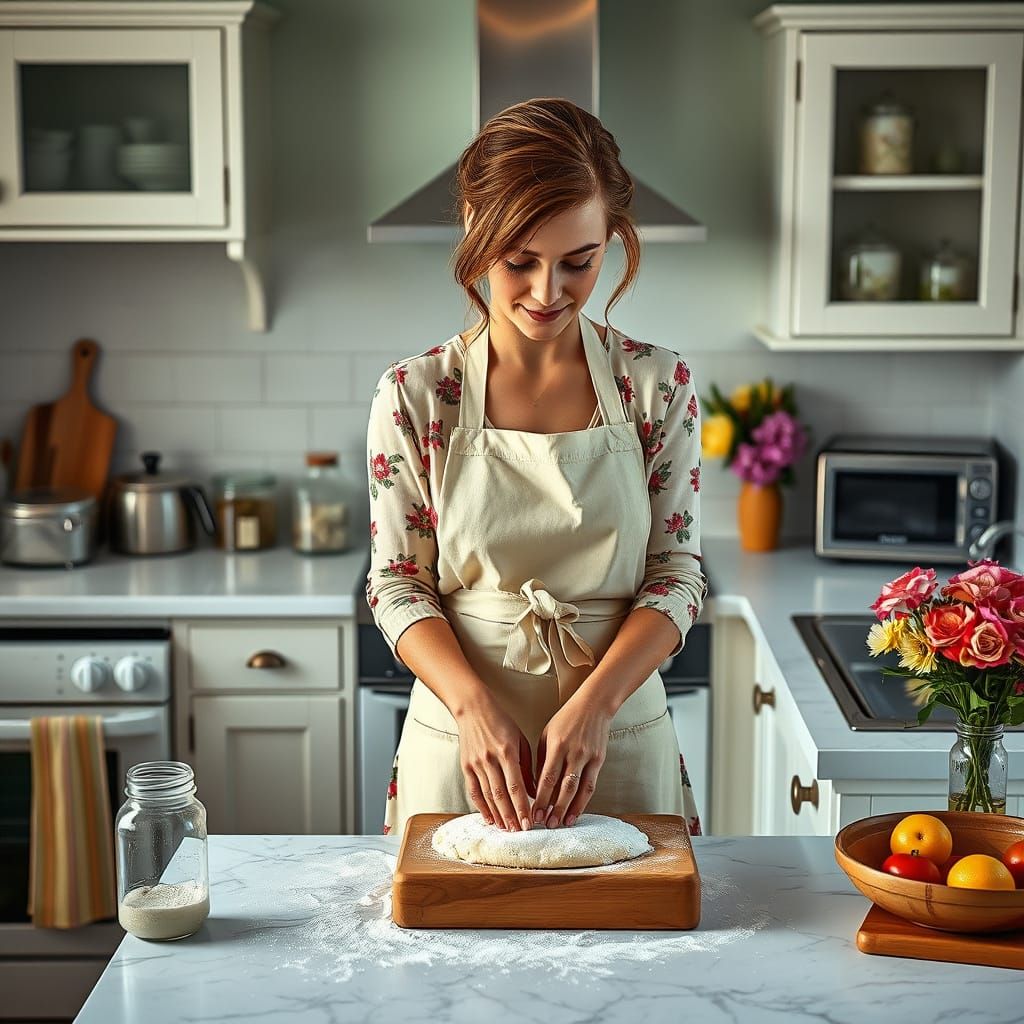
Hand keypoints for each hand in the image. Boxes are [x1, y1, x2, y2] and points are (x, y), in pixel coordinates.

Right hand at [456, 691, 536, 830]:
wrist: (473, 709)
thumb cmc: (501, 721)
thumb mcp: (520, 740)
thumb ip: (527, 767)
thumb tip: (534, 792)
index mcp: (507, 751)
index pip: (516, 786)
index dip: (522, 807)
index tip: (530, 822)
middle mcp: (491, 759)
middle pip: (501, 795)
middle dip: (511, 816)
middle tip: (520, 832)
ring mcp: (476, 764)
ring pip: (487, 796)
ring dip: (498, 815)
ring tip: (506, 829)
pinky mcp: (466, 766)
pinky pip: (474, 791)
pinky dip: (481, 807)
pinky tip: (489, 818)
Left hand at [532, 693, 612, 828]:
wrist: (594, 705)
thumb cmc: (566, 719)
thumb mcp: (547, 735)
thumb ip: (541, 761)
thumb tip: (536, 788)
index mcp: (556, 745)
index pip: (547, 777)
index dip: (540, 798)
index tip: (533, 813)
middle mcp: (573, 752)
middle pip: (563, 787)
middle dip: (553, 808)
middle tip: (545, 825)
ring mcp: (588, 757)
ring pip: (578, 789)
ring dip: (569, 809)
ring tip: (561, 824)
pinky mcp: (599, 760)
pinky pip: (591, 785)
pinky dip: (583, 802)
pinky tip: (576, 813)